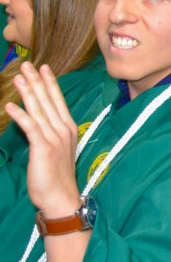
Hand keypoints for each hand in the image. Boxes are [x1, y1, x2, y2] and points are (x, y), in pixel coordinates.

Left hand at [5, 63, 80, 216]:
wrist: (61, 196)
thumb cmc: (57, 175)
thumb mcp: (56, 150)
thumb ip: (49, 133)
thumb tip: (38, 121)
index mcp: (68, 128)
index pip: (57, 101)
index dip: (50, 83)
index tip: (43, 68)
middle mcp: (63, 129)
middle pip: (48, 101)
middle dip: (37, 81)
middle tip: (28, 65)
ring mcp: (54, 138)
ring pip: (39, 110)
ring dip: (28, 92)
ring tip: (18, 78)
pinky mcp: (43, 148)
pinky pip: (31, 128)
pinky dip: (21, 116)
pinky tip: (10, 106)